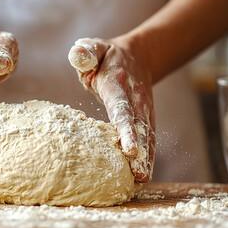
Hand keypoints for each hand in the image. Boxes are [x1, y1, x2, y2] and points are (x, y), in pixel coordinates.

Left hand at [68, 37, 154, 182]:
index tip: (129, 149)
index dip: (126, 130)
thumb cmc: (107, 57)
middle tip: (139, 174)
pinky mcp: (147, 119)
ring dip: (146, 159)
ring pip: (147, 136)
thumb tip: (78, 55)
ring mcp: (144, 111)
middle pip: (139, 128)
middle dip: (140, 152)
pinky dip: (148, 157)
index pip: (122, 109)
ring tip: (142, 180)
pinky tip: (143, 176)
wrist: (138, 56)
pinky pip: (149, 139)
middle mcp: (136, 100)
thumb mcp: (94, 48)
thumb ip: (85, 52)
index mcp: (119, 85)